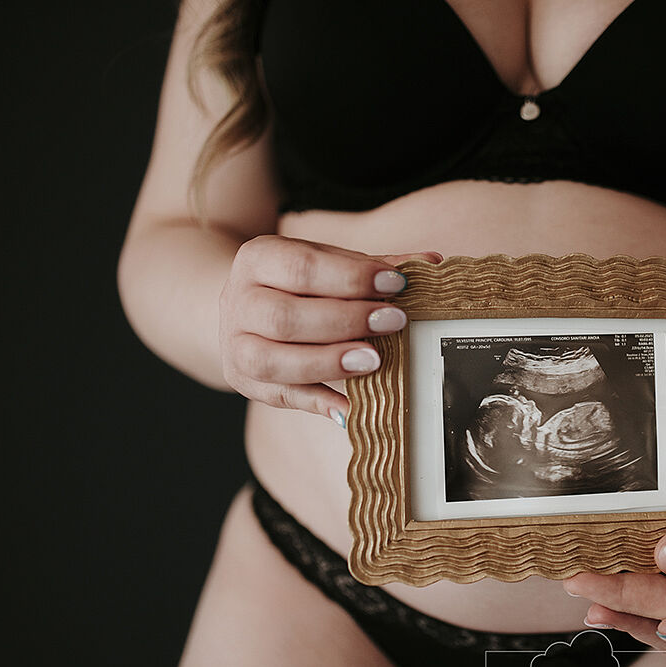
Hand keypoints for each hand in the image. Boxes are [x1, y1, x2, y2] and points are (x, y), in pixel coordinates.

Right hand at [219, 234, 438, 421]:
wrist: (245, 306)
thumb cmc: (296, 283)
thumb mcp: (327, 263)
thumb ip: (374, 265)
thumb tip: (429, 263)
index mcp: (257, 259)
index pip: (302, 267)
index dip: (351, 278)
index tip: (397, 284)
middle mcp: (239, 302)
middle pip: (285, 317)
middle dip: (344, 322)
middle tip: (393, 323)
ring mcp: (236, 345)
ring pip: (273, 361)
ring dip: (327, 363)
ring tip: (374, 361)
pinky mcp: (245, 381)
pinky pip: (282, 397)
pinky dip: (319, 403)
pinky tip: (351, 407)